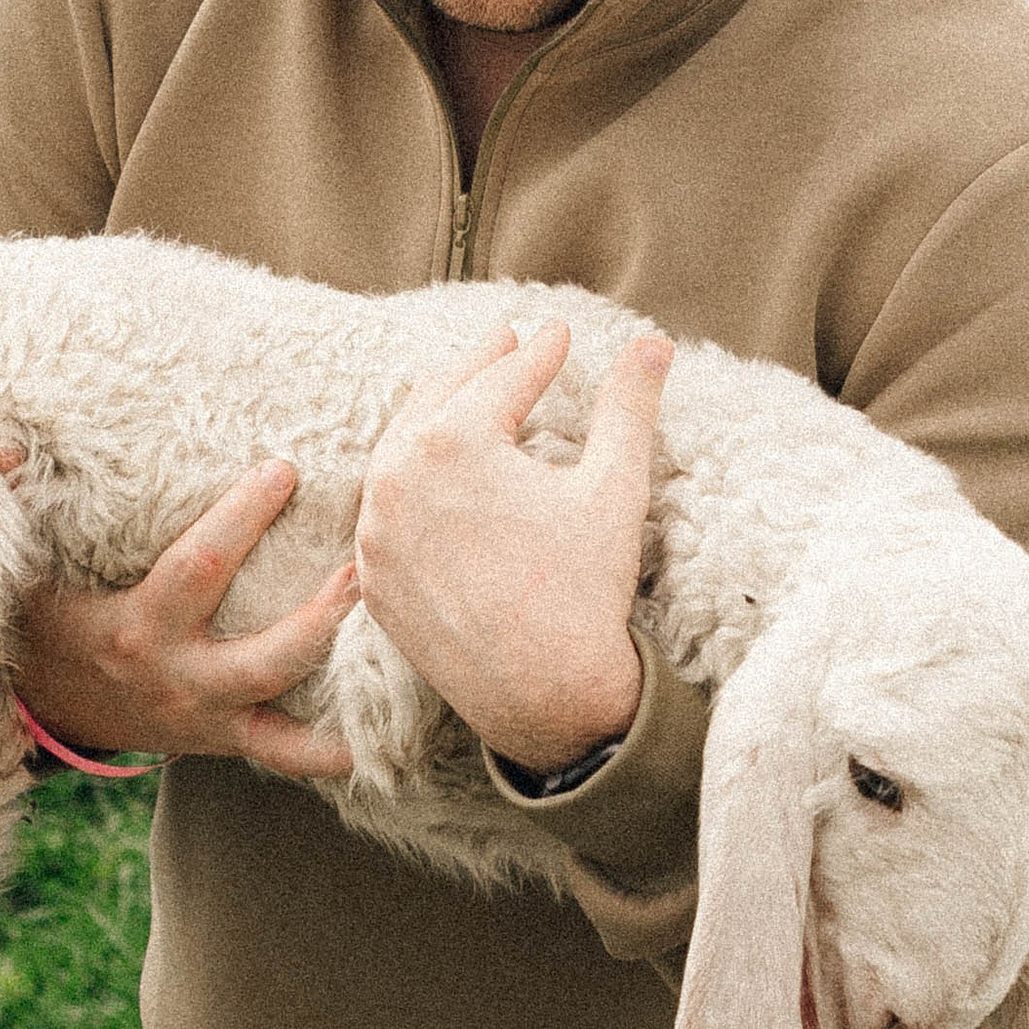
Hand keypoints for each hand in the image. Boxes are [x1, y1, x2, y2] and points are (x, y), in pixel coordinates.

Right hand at [8, 459, 356, 783]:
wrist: (38, 713)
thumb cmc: (39, 622)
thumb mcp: (16, 569)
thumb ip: (12, 503)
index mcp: (137, 630)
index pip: (201, 568)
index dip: (242, 519)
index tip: (284, 469)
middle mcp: (180, 682)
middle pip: (270, 658)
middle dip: (324, 616)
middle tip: (371, 564)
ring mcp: (206, 723)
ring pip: (287, 722)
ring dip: (345, 688)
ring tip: (403, 647)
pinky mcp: (223, 744)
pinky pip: (285, 757)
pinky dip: (333, 753)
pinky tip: (388, 738)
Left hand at [352, 321, 671, 775]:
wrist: (547, 696)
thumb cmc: (585, 589)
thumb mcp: (614, 487)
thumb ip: (629, 406)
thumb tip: (655, 341)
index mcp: (452, 443)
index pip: (503, 379)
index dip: (540, 352)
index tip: (560, 332)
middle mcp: (398, 479)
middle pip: (439, 400)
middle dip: (478, 365)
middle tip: (507, 340)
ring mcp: (376, 532)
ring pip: (399, 450)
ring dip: (435, 413)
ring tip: (465, 391)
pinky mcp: (373, 579)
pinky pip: (383, 510)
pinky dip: (407, 478)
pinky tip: (430, 471)